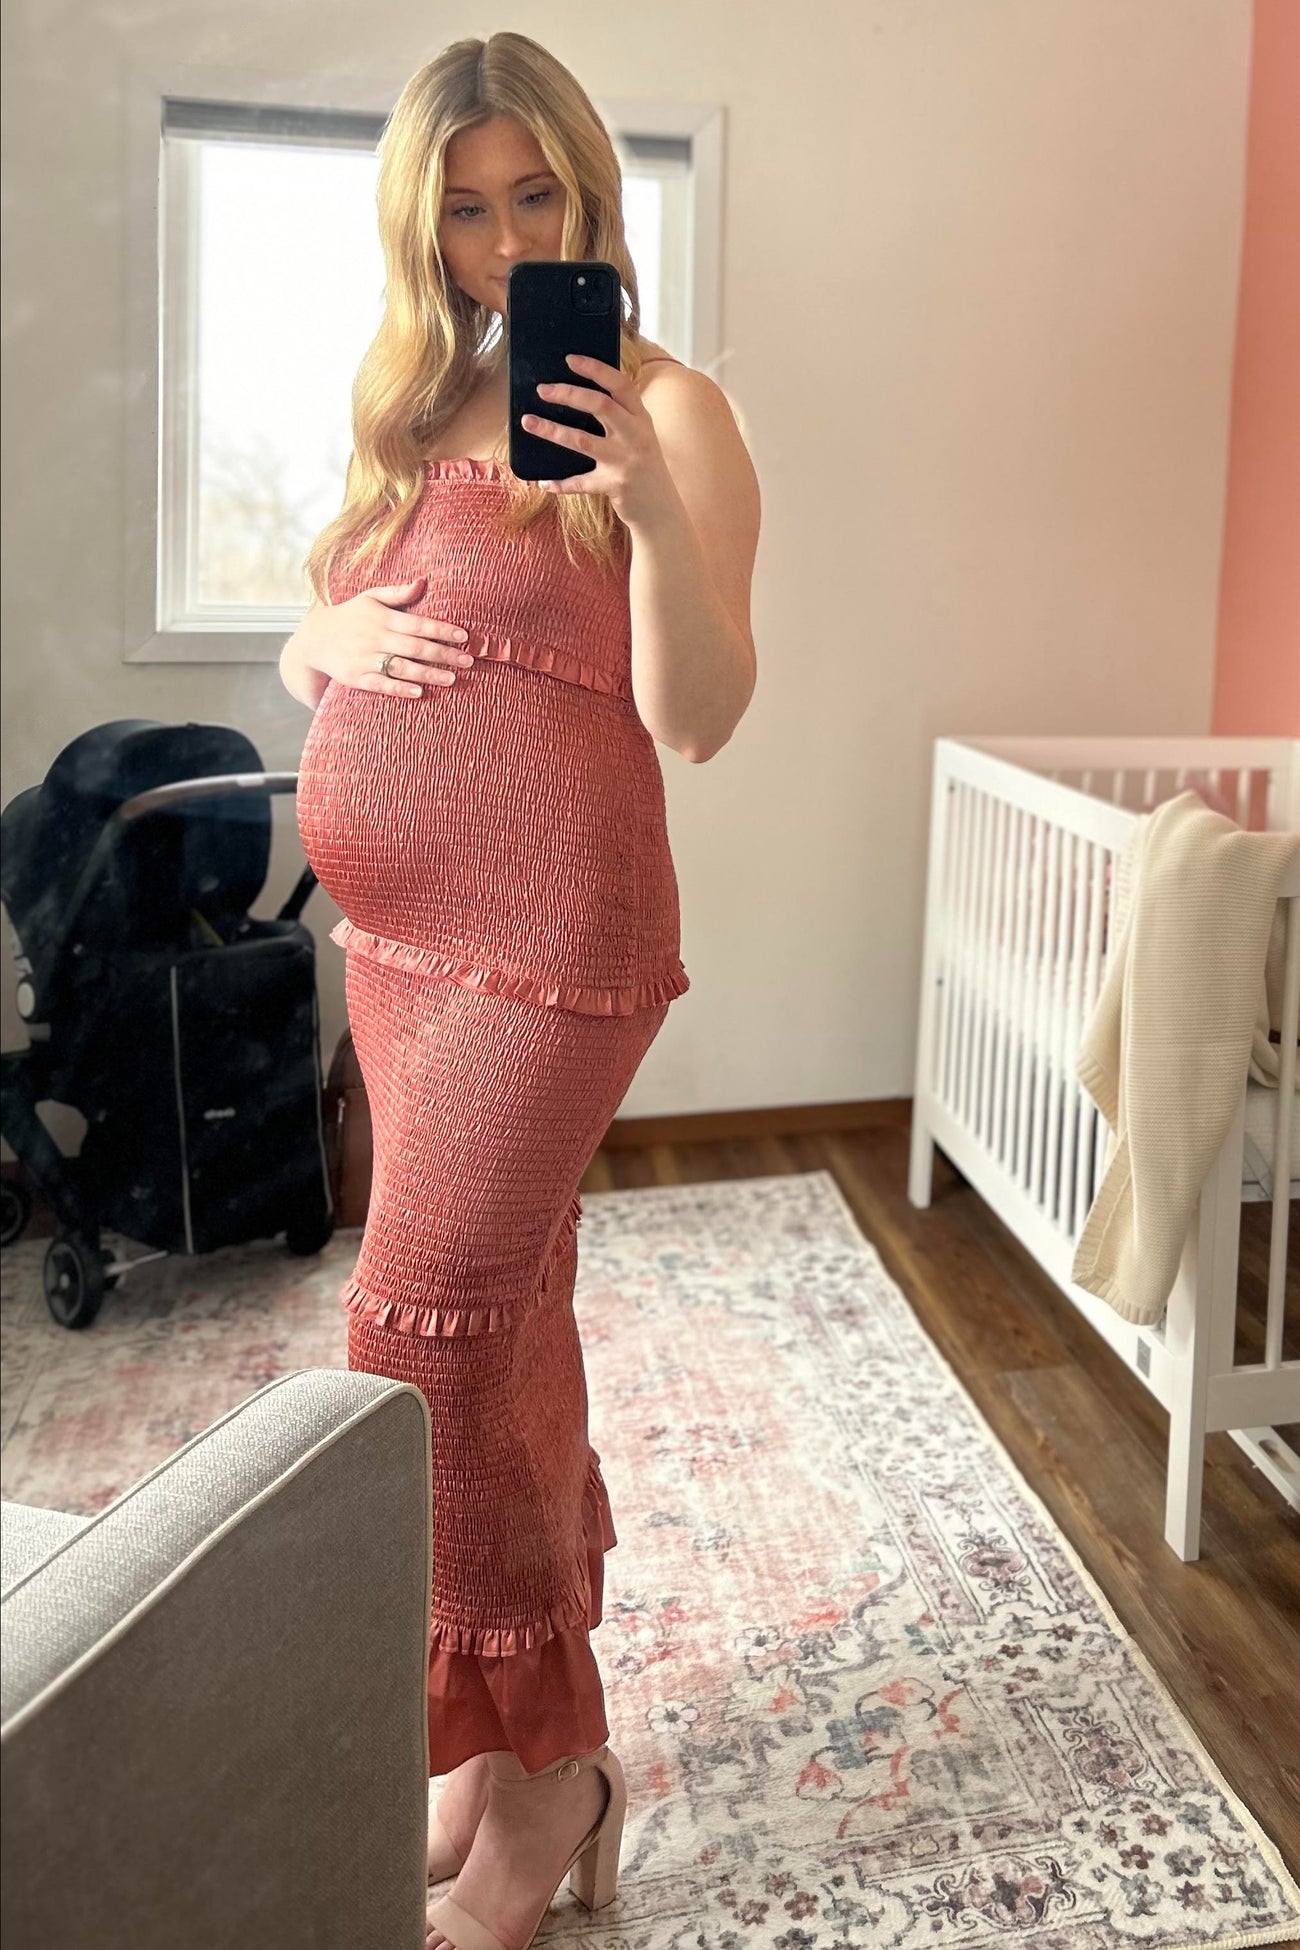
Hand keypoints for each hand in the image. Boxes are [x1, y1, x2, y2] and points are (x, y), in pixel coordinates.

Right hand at [284, 576, 475, 700]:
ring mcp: (365, 658)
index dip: (442, 630)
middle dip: (443, 654)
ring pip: (402, 667)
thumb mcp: (370, 598)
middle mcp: (375, 637)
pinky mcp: (357, 678)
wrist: (314, 639)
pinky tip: (419, 691)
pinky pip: (381, 684)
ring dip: (428, 674)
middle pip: (415, 647)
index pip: (418, 623)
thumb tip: (423, 581)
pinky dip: (400, 688)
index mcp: (382, 617)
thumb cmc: (350, 616)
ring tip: (452, 679)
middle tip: (468, 661)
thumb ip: (398, 593)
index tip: (464, 636)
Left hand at [522, 353, 676, 527]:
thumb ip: (620, 415)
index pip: (619, 384)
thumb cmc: (644, 466)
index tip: (570, 360)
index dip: (595, 369)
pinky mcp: (614, 486)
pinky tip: (543, 482)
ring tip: (528, 422)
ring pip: (582, 440)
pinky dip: (560, 483)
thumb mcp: (639, 435)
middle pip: (599, 405)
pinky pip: (581, 483)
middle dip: (568, 394)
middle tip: (542, 390)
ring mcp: (625, 461)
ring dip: (551, 430)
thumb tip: (578, 395)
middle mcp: (635, 435)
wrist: (661, 508)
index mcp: (640, 417)